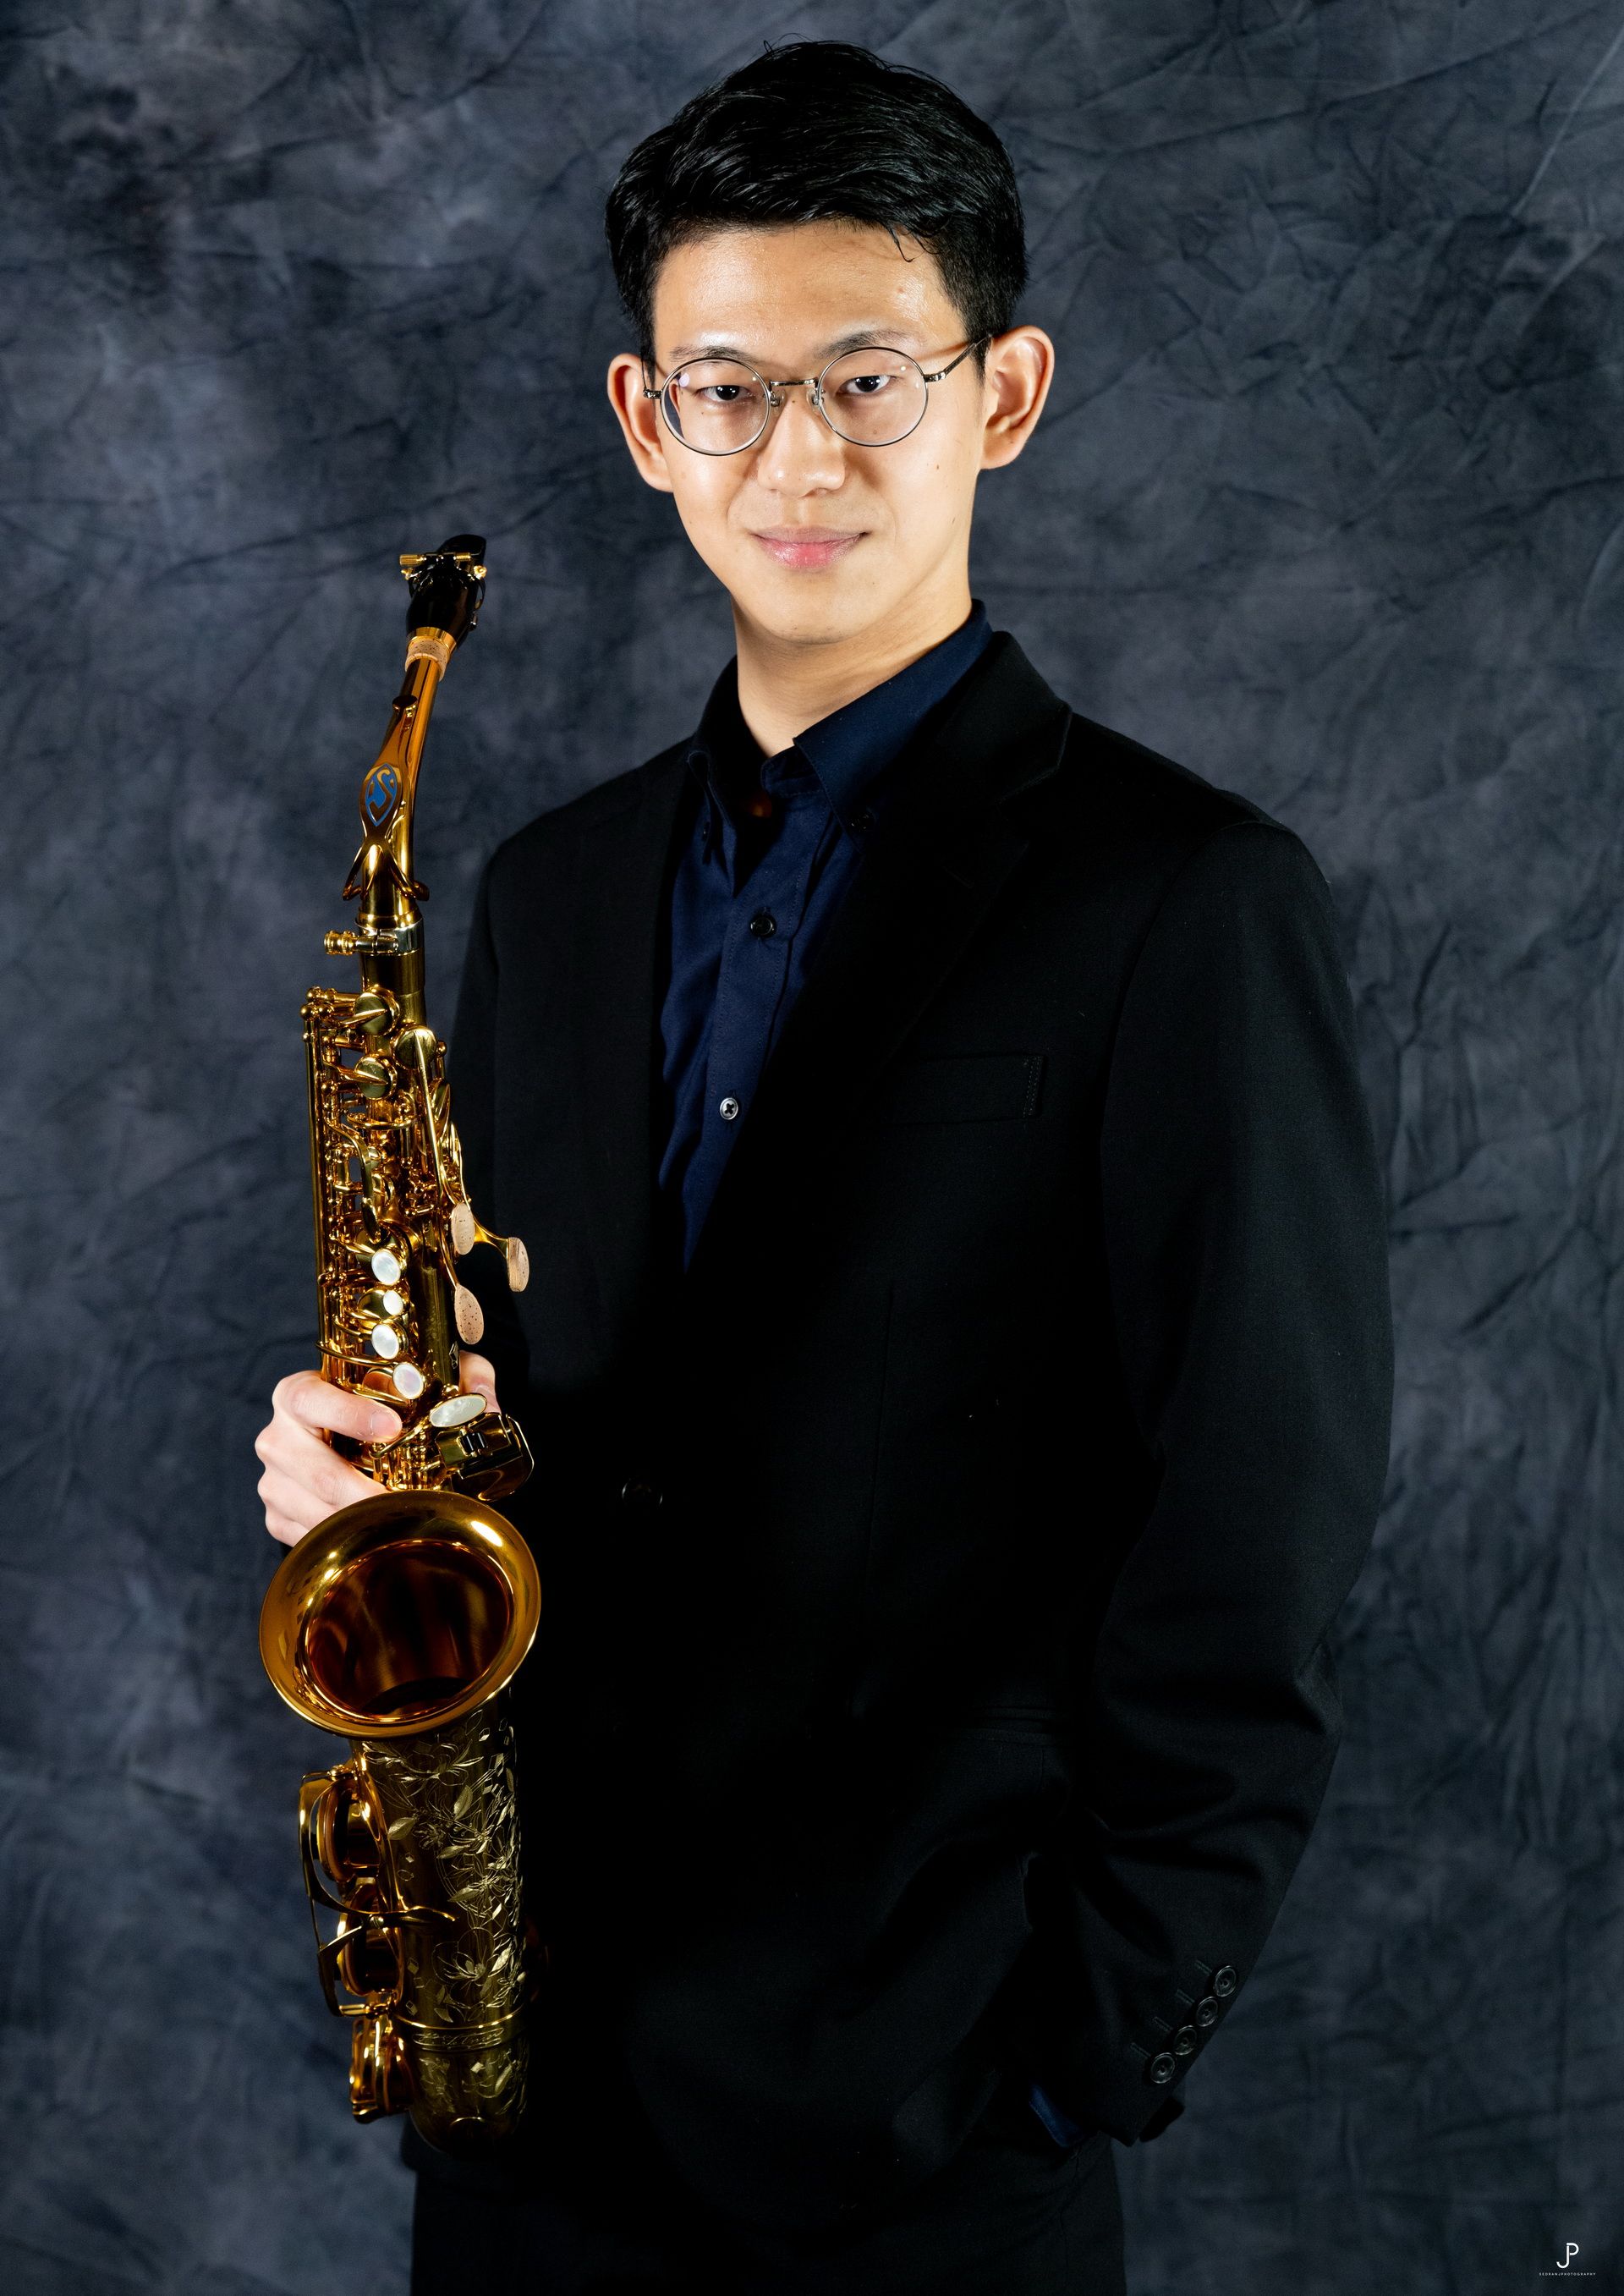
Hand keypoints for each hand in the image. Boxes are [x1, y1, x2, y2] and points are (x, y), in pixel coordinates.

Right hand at [255, 1351, 499, 1547]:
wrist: (356, 1442)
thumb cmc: (387, 1405)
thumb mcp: (431, 1377)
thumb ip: (464, 1376)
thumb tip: (485, 1405)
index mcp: (298, 1394)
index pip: (308, 1399)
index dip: (346, 1413)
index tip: (391, 1428)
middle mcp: (278, 1436)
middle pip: (310, 1466)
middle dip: (359, 1488)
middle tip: (403, 1497)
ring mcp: (274, 1482)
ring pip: (310, 1508)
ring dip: (356, 1519)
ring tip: (400, 1520)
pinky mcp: (279, 1518)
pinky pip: (308, 1536)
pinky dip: (343, 1540)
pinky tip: (376, 1537)